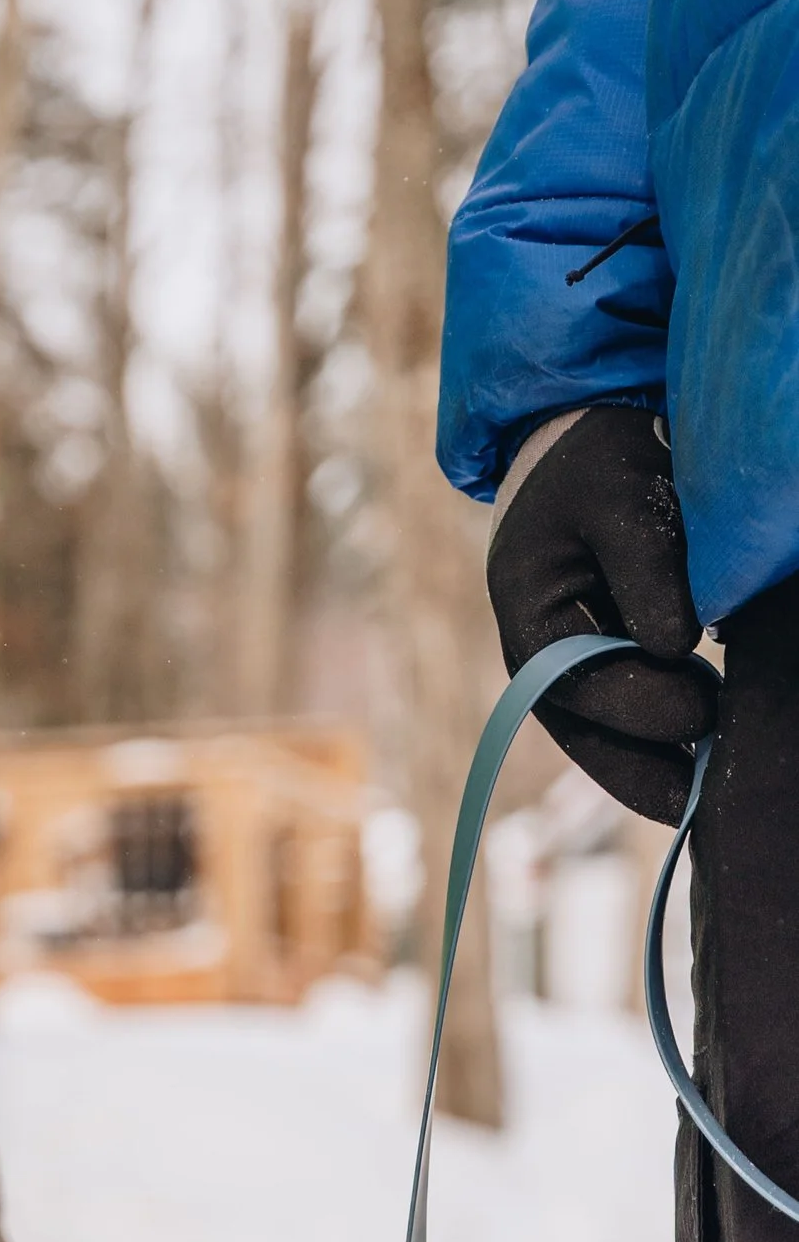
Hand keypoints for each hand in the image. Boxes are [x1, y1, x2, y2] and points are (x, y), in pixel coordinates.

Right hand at [485, 407, 720, 820]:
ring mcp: (570, 667)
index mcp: (529, 614)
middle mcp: (541, 657)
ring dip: (655, 769)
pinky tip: (703, 762)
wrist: (590, 444)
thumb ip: (645, 565)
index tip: (704, 708)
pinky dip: (665, 744)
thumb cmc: (603, 463)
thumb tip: (674, 646)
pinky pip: (629, 722)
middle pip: (586, 733)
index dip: (639, 705)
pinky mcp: (607, 666)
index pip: (577, 683)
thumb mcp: (621, 495)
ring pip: (605, 740)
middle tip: (712, 786)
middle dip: (646, 767)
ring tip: (707, 797)